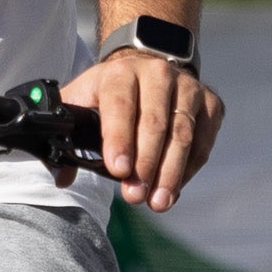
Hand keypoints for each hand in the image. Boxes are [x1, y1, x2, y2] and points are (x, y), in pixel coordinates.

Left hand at [64, 46, 221, 210]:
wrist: (146, 68)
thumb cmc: (109, 94)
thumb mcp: (82, 101)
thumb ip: (67, 136)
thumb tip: (62, 177)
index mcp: (120, 72)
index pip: (120, 104)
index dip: (119, 138)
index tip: (118, 170)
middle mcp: (157, 74)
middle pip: (155, 123)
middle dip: (145, 164)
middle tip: (135, 196)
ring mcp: (188, 87)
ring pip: (182, 135)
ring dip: (170, 173)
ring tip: (158, 202)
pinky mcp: (210, 104)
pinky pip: (202, 143)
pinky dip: (188, 170)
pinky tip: (174, 189)